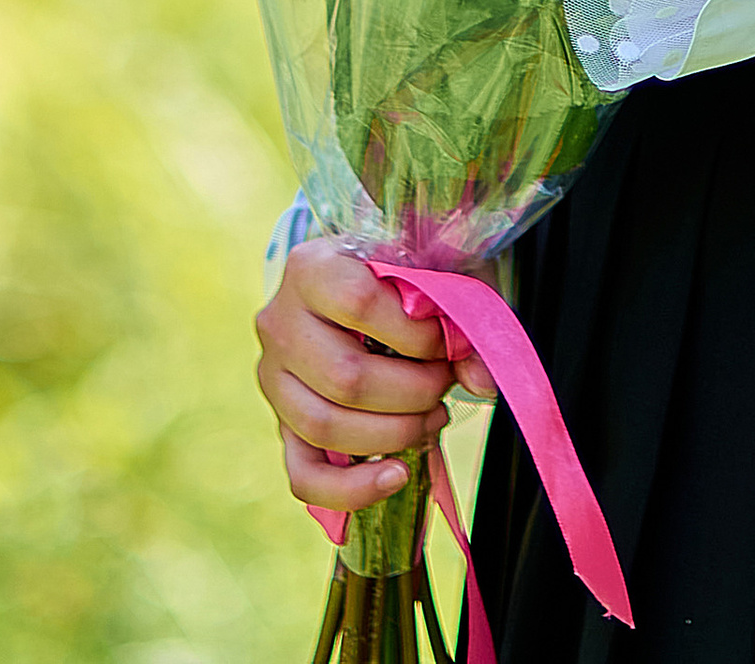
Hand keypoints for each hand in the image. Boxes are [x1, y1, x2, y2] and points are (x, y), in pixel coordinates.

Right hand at [255, 235, 484, 520]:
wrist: (362, 284)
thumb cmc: (403, 274)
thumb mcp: (439, 269)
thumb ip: (463, 310)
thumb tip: (481, 379)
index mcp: (312, 266)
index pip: (359, 303)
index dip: (416, 334)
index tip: (447, 341)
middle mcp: (280, 322)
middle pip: (345, 377)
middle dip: (413, 392)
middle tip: (445, 383)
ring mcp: (274, 379)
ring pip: (325, 427)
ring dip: (394, 433)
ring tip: (432, 417)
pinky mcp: (281, 425)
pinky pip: (304, 476)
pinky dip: (353, 489)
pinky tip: (397, 475)